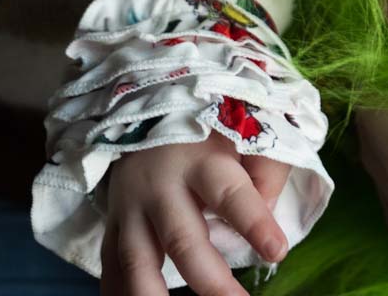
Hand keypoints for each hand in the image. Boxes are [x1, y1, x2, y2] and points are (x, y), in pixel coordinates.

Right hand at [100, 132, 291, 295]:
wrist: (148, 111)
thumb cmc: (208, 129)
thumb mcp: (245, 130)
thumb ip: (267, 167)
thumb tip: (269, 208)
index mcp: (203, 161)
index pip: (230, 194)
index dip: (253, 223)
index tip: (276, 252)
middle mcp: (162, 187)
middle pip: (183, 239)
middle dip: (210, 280)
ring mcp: (132, 208)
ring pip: (137, 261)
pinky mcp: (114, 223)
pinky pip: (110, 265)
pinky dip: (117, 291)